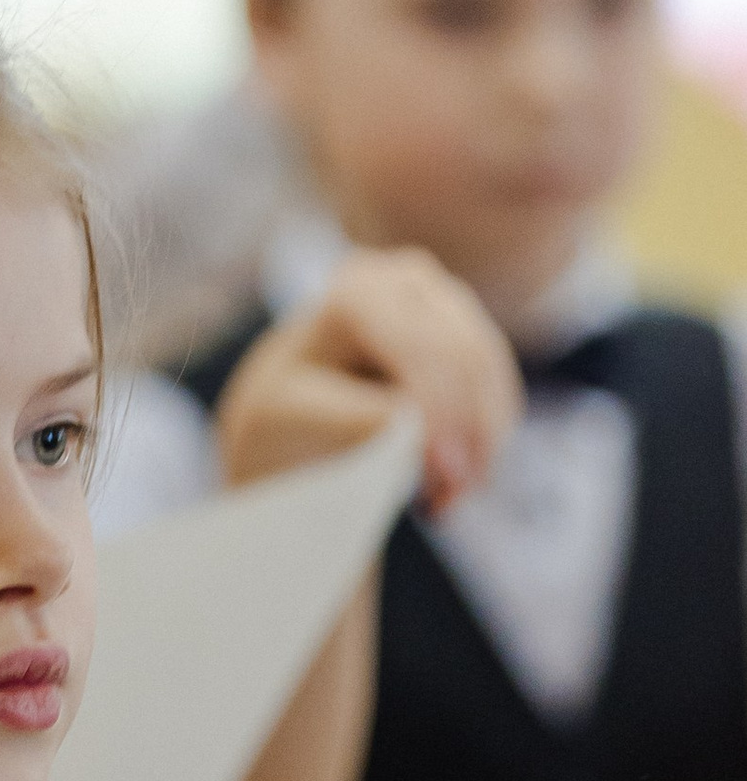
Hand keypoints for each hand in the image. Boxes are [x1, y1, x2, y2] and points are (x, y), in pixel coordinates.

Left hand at [214, 248, 521, 515]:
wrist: (289, 405)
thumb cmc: (283, 411)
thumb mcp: (298, 417)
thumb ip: (357, 416)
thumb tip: (414, 424)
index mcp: (356, 294)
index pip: (420, 349)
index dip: (441, 413)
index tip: (441, 478)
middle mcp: (406, 280)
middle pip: (467, 357)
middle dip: (469, 434)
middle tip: (448, 500)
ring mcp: (444, 299)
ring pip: (490, 375)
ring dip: (482, 443)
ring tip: (447, 498)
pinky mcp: (467, 331)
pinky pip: (497, 387)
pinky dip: (486, 437)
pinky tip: (457, 480)